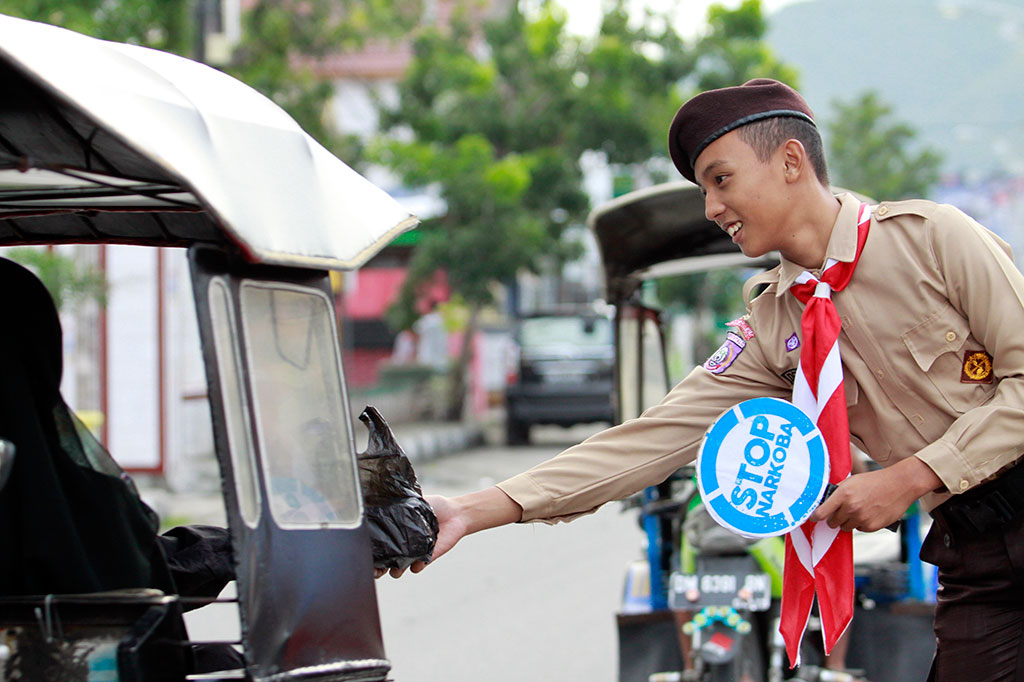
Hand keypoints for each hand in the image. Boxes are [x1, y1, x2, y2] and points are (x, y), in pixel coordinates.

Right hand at [374, 495, 466, 578]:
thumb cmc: (435, 505)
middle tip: (376, 570)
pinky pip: (417, 567)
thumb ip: (401, 504)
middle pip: (383, 563)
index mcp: (396, 531)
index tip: (366, 553)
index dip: (371, 551)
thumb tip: (382, 498)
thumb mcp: (415, 501)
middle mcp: (402, 545)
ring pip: (398, 570)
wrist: (456, 513)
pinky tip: (417, 563)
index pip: (379, 544)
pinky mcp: (427, 558)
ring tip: (396, 568)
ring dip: (395, 571)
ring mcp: (413, 554)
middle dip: (377, 570)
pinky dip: (415, 566)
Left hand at [811, 456, 941, 531]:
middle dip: (834, 518)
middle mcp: (851, 507)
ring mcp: (861, 518)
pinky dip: (861, 523)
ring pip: (845, 527)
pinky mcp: (871, 526)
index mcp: (843, 494)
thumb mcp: (852, 481)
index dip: (815, 517)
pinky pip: (859, 529)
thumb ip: (838, 492)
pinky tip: (869, 513)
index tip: (813, 518)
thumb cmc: (874, 481)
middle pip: (832, 522)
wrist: (899, 485)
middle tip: (842, 511)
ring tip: (858, 510)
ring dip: (848, 521)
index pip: (821, 512)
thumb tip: (824, 503)